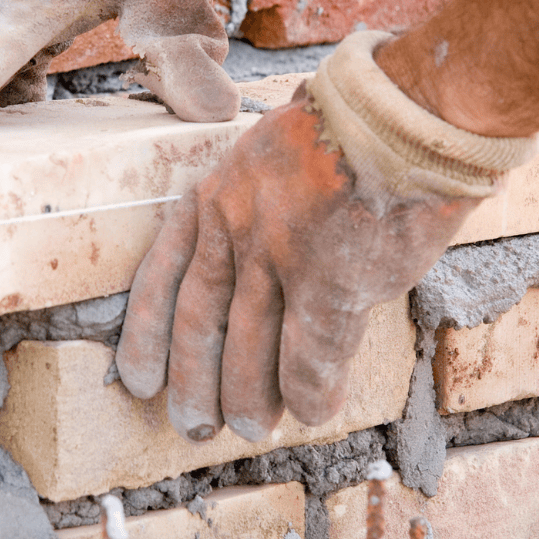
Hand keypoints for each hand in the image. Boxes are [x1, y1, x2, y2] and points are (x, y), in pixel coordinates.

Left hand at [116, 32, 536, 442]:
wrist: (401, 110)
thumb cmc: (348, 123)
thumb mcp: (274, 155)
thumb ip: (259, 209)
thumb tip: (261, 263)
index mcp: (217, 194)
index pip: (164, 274)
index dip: (149, 334)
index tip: (137, 379)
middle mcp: (235, 228)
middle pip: (200, 321)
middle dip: (193, 380)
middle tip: (190, 425)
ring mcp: (279, 257)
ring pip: (249, 347)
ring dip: (249, 395)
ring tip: (250, 428)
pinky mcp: (330, 283)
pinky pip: (310, 355)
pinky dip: (310, 390)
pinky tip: (314, 411)